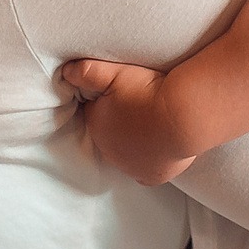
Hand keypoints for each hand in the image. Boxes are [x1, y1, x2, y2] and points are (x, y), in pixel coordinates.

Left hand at [60, 58, 194, 184]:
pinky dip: (149, 162)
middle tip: (141, 104)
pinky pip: (144, 172)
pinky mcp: (152, 176)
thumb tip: (65, 73)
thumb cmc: (148, 92)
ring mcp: (130, 166)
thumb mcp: (113, 72)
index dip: (110, 99)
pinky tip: (156, 149)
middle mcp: (108, 150)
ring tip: (153, 122)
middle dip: (121, 121)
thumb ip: (85, 72)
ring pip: (127, 153)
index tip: (126, 91)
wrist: (182, 115)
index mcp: (96, 125)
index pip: (96, 111)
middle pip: (111, 133)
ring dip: (135, 141)